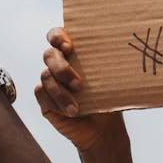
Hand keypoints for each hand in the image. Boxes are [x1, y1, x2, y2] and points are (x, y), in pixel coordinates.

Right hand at [35, 27, 126, 152]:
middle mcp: (58, 63)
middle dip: (62, 68)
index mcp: (73, 52)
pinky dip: (56, 102)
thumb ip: (105, 65)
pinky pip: (41, 94)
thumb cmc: (107, 97)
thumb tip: (121, 51)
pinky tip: (70, 112)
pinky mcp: (45, 99)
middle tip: (79, 83)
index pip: (57, 35)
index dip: (58, 37)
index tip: (69, 47)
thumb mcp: (109, 79)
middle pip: (49, 55)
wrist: (103, 128)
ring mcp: (50, 80)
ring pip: (46, 76)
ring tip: (76, 107)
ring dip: (61, 92)